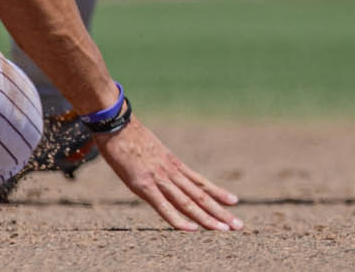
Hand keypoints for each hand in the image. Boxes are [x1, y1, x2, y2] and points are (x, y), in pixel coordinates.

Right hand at [95, 120, 242, 231]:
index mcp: (173, 164)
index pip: (200, 182)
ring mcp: (159, 179)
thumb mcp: (151, 149)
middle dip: (220, 212)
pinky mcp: (144, 185)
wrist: (116, 124)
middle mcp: (171, 172)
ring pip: (188, 202)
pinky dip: (178, 219)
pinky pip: (163, 206)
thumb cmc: (128, 136)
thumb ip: (159, 161)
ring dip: (207, 218)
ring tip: (223, 230)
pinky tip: (191, 229)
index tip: (234, 202)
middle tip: (238, 225)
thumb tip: (161, 167)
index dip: (218, 193)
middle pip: (200, 196)